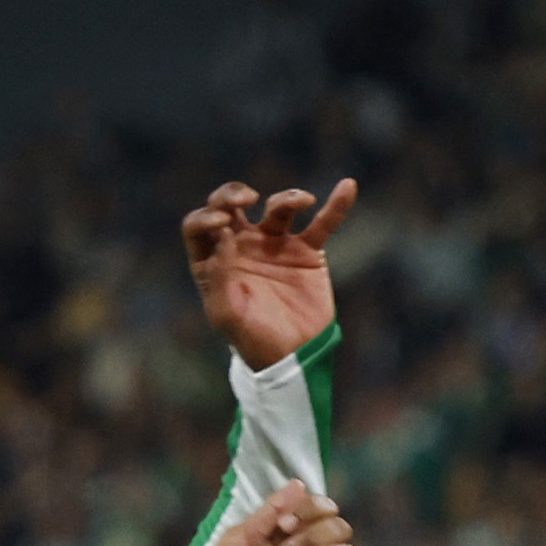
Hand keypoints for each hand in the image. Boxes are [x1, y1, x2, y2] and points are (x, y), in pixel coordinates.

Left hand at [183, 179, 354, 369]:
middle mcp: (241, 246)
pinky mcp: (307, 251)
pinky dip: (336, 206)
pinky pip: (322, 223)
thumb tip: (224, 233)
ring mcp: (274, 245)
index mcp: (213, 261)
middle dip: (233, 194)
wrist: (293, 359)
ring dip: (287, 198)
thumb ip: (219, 275)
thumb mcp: (227, 315)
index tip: (223, 223)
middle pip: (229, 205)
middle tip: (248, 199)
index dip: (206, 217)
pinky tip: (347, 186)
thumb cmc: (252, 341)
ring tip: (301, 202)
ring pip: (277, 208)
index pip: (198, 226)